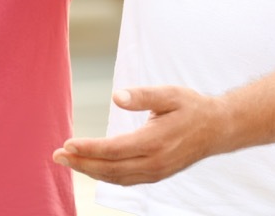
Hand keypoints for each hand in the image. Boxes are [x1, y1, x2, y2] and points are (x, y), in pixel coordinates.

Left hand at [53, 86, 230, 185]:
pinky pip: (125, 180)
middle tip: (57, 155)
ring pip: (116, 178)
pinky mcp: (157, 175)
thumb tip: (117, 96)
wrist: (217, 129)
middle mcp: (154, 162)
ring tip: (68, 161)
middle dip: (81, 163)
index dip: (88, 149)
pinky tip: (92, 168)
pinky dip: (105, 176)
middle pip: (110, 169)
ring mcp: (156, 173)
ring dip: (90, 171)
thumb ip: (143, 95)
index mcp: (155, 142)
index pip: (113, 150)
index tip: (67, 144)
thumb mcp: (170, 94)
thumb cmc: (192, 108)